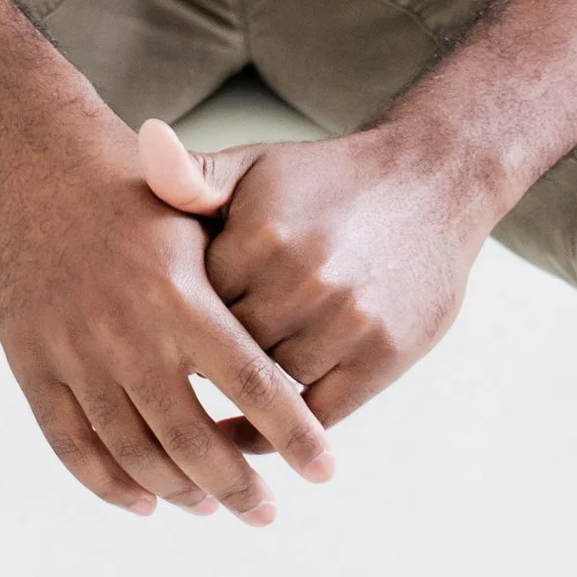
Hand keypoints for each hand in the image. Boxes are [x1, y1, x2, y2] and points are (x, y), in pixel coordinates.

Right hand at [0, 117, 339, 526]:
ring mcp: (75, 352)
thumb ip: (239, 275)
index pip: (251, 382)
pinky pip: (72, 448)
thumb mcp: (191, 214)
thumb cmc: (126, 184)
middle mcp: (128, 331)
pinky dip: (109, 487)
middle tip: (266, 513)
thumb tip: (300, 333)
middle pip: (193, 438)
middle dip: (237, 486)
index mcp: (178, 293)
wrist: (30, 156)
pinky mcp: (31, 364)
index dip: (292, 433)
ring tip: (209, 509)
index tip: (325, 471)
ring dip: (178, 493)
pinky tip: (141, 503)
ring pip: (135, 454)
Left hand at [137, 114, 493, 430]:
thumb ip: (196, 175)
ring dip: (248, 395)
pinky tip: (262, 431)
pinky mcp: (381, 356)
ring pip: (272, 386)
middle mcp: (303, 278)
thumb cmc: (329, 180)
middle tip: (183, 379)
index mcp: (262, 232)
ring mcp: (346, 321)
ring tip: (218, 406)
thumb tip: (145, 143)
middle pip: (228, 349)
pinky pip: (317, 417)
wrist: (431, 183)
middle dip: (208, 361)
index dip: (176, 319)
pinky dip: (287, 433)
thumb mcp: (260, 166)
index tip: (160, 332)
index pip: (193, 302)